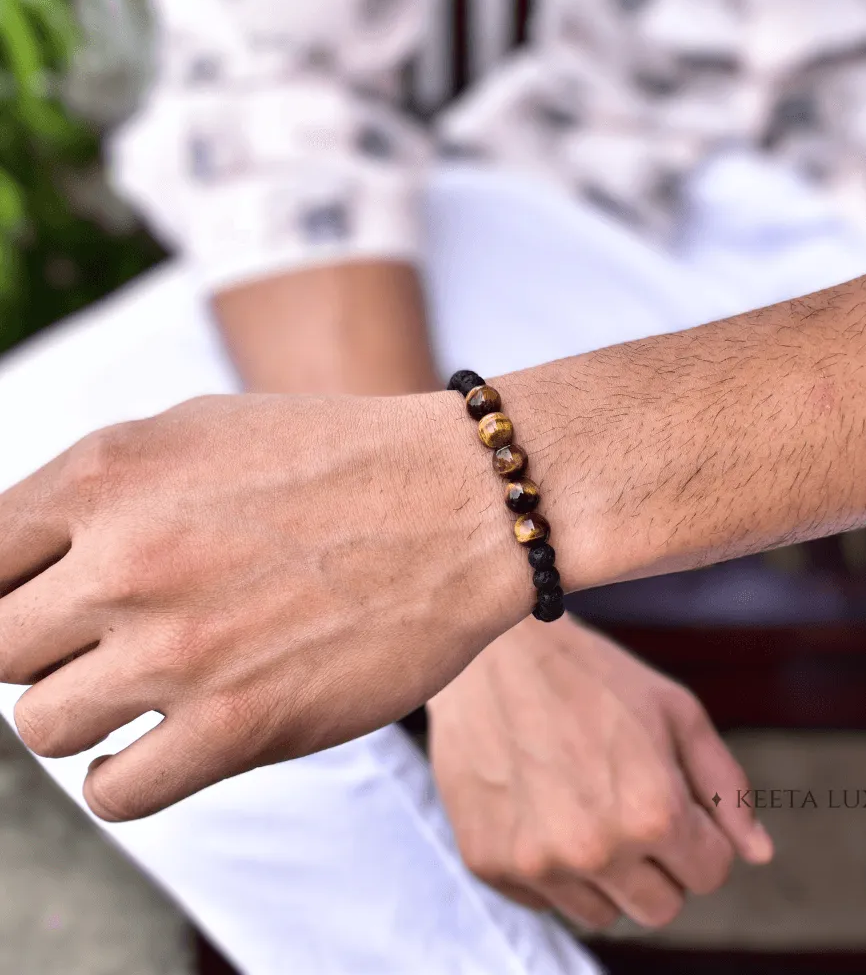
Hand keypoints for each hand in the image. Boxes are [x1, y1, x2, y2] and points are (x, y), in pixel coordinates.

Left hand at [0, 392, 534, 820]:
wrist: (465, 502)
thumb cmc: (343, 458)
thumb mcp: (202, 429)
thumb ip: (100, 491)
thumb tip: (28, 556)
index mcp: (108, 476)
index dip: (5, 591)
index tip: (44, 609)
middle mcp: (128, 561)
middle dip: (46, 651)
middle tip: (110, 641)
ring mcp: (181, 649)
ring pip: (44, 728)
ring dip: (89, 712)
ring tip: (156, 685)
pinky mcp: (240, 727)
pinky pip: (116, 791)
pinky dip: (131, 774)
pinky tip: (177, 738)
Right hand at [427, 613, 772, 930]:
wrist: (492, 652)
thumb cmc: (592, 674)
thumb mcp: (675, 711)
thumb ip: (724, 787)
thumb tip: (759, 854)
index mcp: (652, 812)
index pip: (709, 873)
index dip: (699, 834)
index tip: (671, 797)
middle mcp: (595, 850)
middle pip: (660, 908)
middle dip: (659, 864)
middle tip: (629, 804)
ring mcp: (537, 862)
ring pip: (601, 913)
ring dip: (606, 873)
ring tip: (583, 802)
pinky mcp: (489, 862)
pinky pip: (544, 899)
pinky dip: (552, 867)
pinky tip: (542, 806)